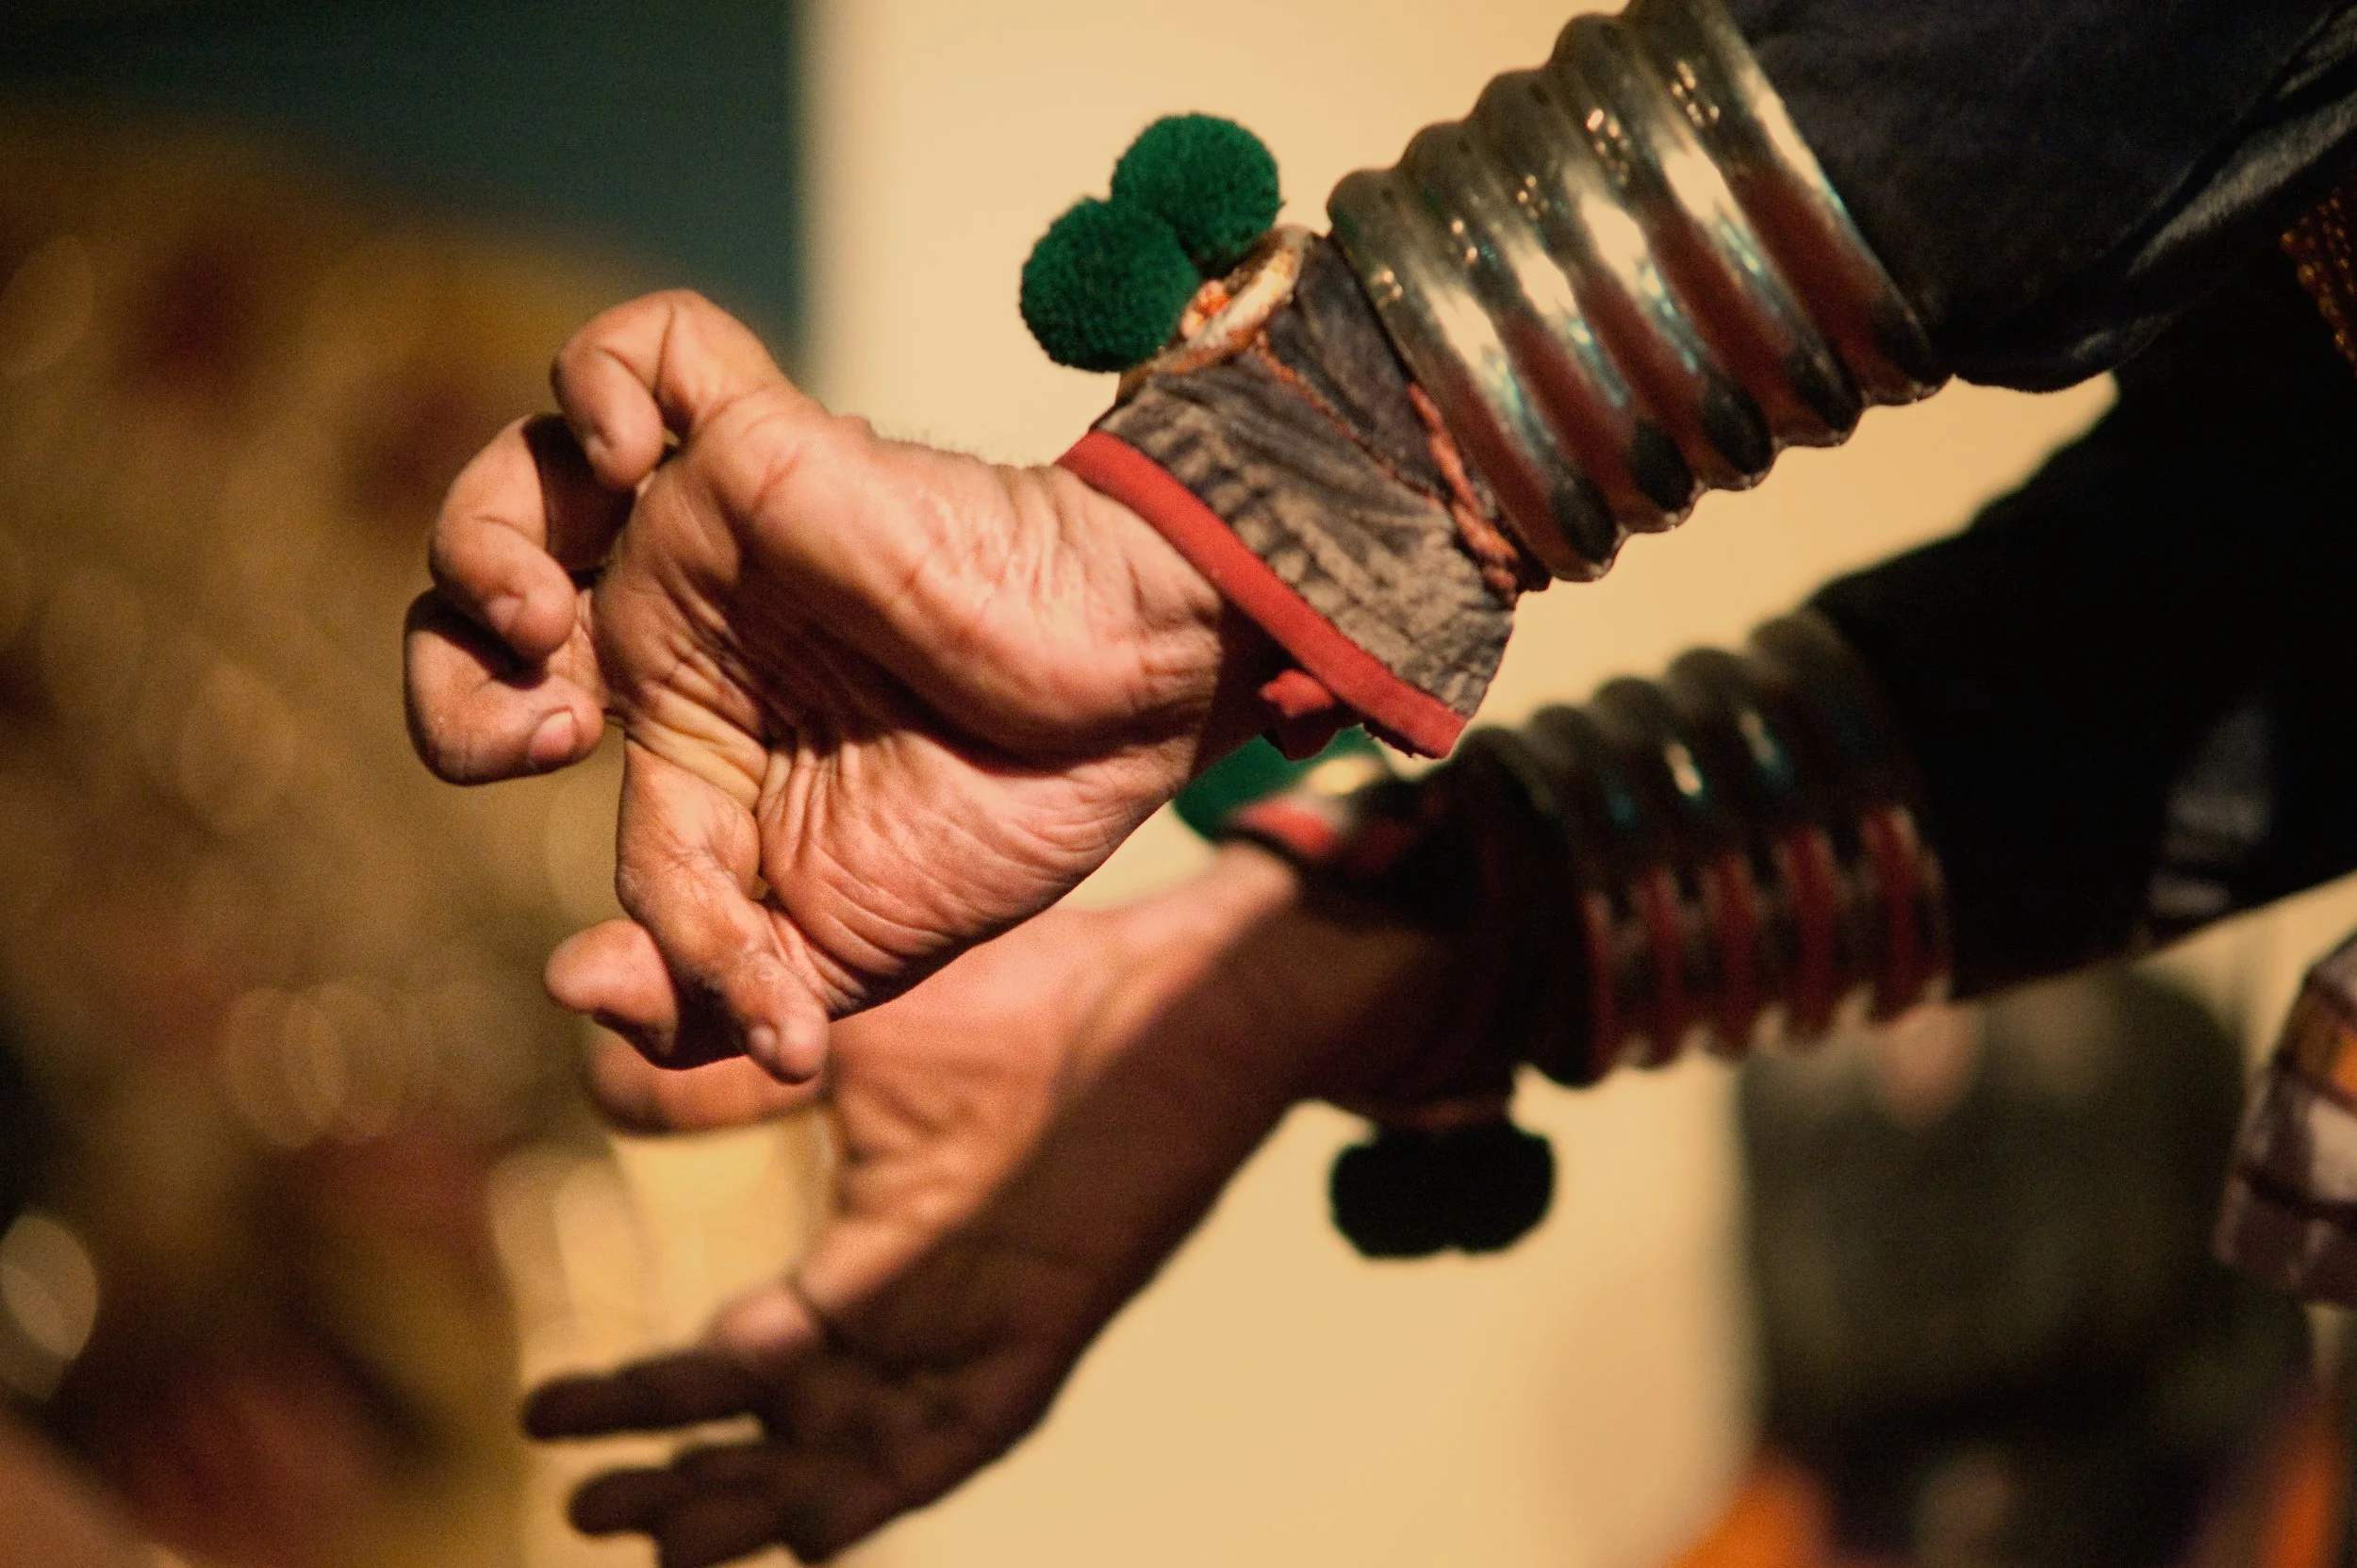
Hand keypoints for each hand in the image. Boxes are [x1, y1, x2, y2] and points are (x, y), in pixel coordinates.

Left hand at [404, 291, 1269, 1079]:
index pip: (514, 743)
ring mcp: (716, 525)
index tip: (684, 904)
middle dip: (449, 681)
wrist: (1129, 712)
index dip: (526, 808)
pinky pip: (648, 348)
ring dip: (477, 543)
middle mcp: (679, 619)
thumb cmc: (1003, 820)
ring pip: (526, 465)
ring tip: (540, 619)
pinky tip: (637, 462)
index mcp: (682, 729)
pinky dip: (604, 386)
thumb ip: (708, 992)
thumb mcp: (839, 953)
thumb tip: (570, 987)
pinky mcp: (767, 443)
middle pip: (470, 603)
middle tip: (558, 733)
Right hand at [525, 848, 1442, 1566]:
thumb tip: (591, 1047)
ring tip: (664, 1539)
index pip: (736, 1359)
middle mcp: (916, 1319)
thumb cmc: (1018, 996)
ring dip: (762, 1500)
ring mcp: (981, 1332)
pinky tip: (814, 1529)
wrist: (1164, 988)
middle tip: (587, 1512)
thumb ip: (733, 1060)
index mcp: (867, 1261)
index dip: (640, 1398)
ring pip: (857, 1457)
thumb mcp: (838, 1033)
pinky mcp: (1049, 1331)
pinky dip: (889, 1482)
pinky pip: (963, 1435)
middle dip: (684, 1478)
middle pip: (781, 1431)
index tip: (538, 1413)